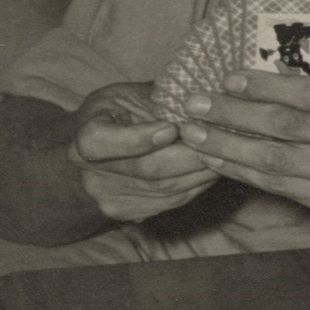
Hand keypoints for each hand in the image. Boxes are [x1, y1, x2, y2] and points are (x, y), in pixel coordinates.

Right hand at [72, 81, 216, 225]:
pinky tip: (214, 165)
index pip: (100, 143)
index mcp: (84, 137)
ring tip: (225, 148)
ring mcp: (112, 199)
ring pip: (168, 188)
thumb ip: (157, 98)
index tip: (170, 128)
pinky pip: (175, 200)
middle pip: (147, 170)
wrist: (96, 154)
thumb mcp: (126, 95)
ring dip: (202, 168)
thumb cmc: (116, 114)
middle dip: (190, 153)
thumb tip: (202, 94)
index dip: (137, 139)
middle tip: (221, 137)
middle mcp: (92, 175)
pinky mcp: (134, 214)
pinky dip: (200, 182)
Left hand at [177, 72, 309, 236]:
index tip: (228, 78)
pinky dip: (244, 172)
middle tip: (195, 105)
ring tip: (194, 135)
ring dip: (228, 147)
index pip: (309, 93)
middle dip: (233, 114)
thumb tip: (269, 73)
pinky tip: (219, 161)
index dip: (265, 86)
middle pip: (285, 127)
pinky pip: (279, 186)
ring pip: (275, 160)